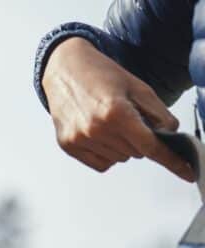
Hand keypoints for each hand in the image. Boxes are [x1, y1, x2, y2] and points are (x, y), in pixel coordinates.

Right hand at [42, 37, 193, 181]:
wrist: (64, 70)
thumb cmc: (101, 75)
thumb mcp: (138, 87)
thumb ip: (159, 113)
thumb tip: (170, 135)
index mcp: (115, 112)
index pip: (151, 146)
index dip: (171, 160)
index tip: (187, 173)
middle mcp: (95, 129)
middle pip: (137, 153)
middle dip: (140, 139)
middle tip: (128, 119)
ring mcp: (80, 140)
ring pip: (120, 159)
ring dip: (122, 147)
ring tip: (109, 123)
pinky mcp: (68, 146)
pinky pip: (101, 164)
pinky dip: (107, 154)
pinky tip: (100, 134)